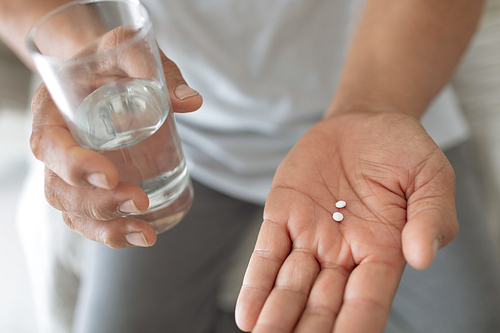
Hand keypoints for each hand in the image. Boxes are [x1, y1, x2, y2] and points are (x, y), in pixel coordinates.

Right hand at [30, 49, 201, 248]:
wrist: (102, 70)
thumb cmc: (111, 60)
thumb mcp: (129, 51)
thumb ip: (155, 69)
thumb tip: (191, 102)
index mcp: (53, 111)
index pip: (50, 145)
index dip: (74, 166)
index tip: (111, 176)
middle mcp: (58, 146)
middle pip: (60, 189)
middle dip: (99, 204)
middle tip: (140, 201)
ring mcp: (72, 171)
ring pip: (73, 211)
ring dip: (106, 229)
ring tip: (146, 235)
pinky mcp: (91, 184)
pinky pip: (91, 217)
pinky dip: (113, 232)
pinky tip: (144, 235)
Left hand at [236, 111, 457, 331]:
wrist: (363, 122)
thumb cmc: (401, 151)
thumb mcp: (430, 176)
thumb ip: (432, 217)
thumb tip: (421, 257)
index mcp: (383, 251)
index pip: (367, 300)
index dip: (354, 326)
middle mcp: (343, 252)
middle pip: (324, 302)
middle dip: (308, 329)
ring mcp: (310, 236)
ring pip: (291, 284)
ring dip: (277, 313)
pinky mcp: (283, 215)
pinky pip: (267, 253)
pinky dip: (257, 282)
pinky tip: (248, 313)